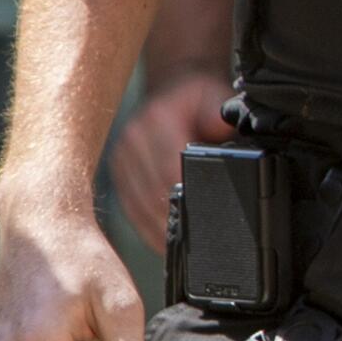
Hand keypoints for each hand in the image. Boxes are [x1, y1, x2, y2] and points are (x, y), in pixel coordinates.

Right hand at [111, 71, 230, 253]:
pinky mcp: (117, 174)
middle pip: (152, 194)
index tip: (204, 223)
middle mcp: (132, 140)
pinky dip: (146, 227)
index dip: (184, 198)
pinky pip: (129, 207)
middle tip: (199, 246)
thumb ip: (220, 114)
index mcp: (156, 120)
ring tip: (182, 251)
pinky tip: (162, 243)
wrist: (172, 89)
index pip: (168, 169)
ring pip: (138, 206)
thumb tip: (224, 131)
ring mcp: (120, 159)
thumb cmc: (197, 98)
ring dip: (158, 230)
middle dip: (174, 221)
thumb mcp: (216, 97)